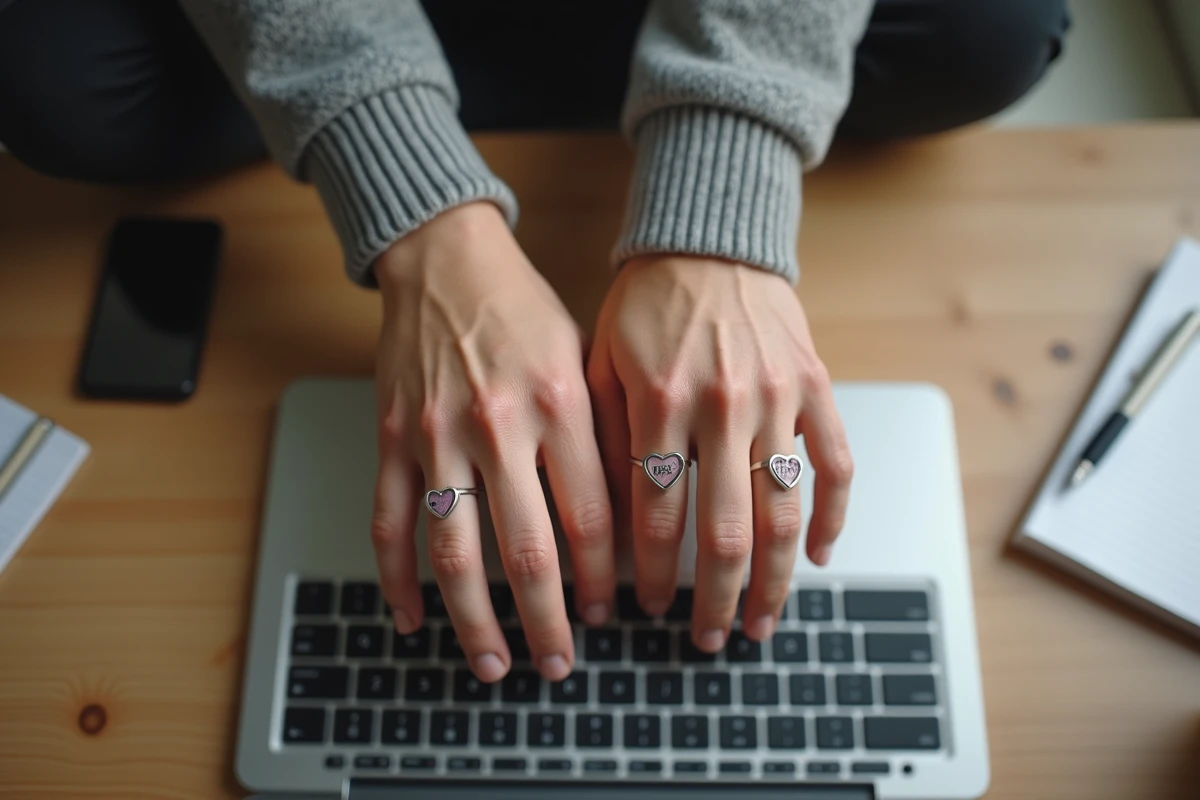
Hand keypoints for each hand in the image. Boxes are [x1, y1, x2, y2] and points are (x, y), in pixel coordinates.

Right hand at [371, 202, 613, 682]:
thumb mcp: (582, 359)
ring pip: (454, 553)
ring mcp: (437, 436)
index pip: (591, 518)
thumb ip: (603, 436)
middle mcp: (498, 426)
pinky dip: (398, 580)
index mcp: (559, 404)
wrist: (445, 261)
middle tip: (561, 663)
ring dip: (475, 621)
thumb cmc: (523, 310)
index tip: (611, 611)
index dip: (604, 579)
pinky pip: (390, 525)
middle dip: (548, 622)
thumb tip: (630, 520)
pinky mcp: (391, 439)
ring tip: (494, 664)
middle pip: (528, 552)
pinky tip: (413, 618)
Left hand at [587, 256, 852, 649]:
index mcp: (660, 402)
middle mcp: (723, 406)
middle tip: (709, 639)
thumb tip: (606, 526)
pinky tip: (818, 557)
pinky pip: (835, 464)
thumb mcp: (600, 364)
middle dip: (717, 599)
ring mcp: (777, 399)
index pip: (656, 516)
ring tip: (762, 623)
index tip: (644, 606)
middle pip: (727, 530)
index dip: (651, 573)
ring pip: (786, 511)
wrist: (707, 241)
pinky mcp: (815, 388)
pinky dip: (831, 517)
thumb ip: (605, 441)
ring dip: (775, 579)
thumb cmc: (645, 305)